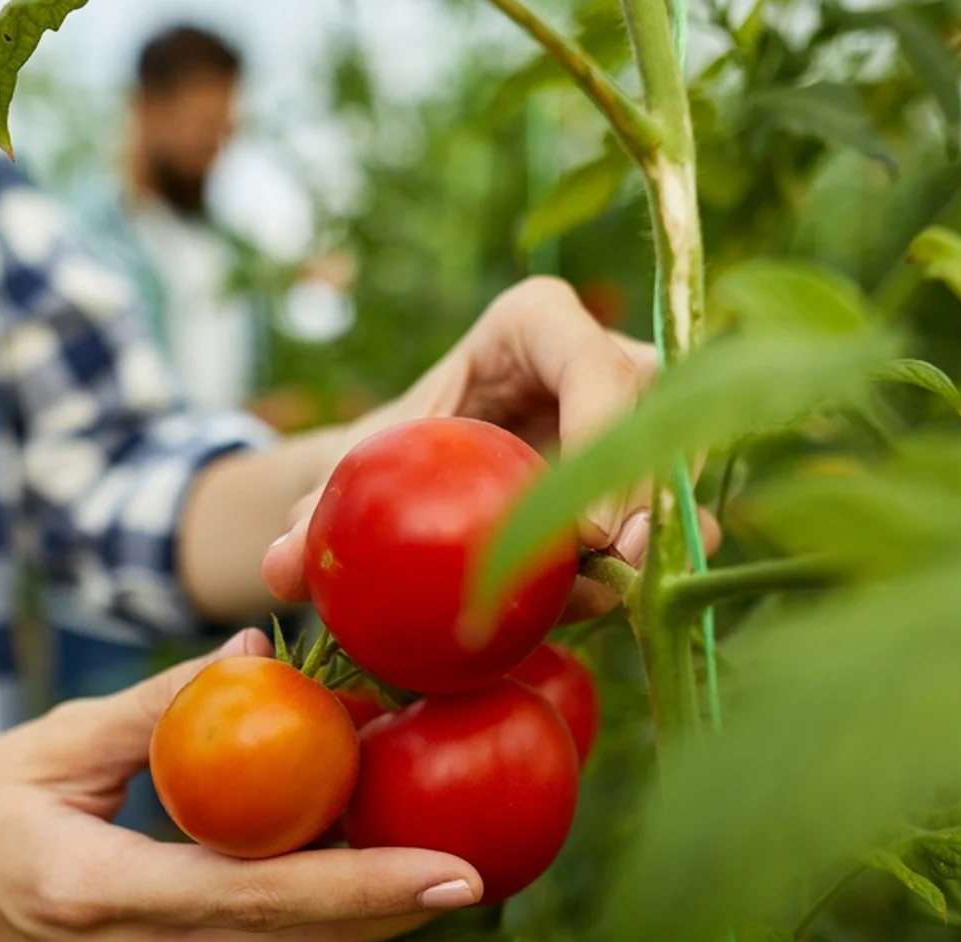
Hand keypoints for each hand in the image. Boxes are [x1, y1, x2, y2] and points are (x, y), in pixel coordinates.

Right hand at [0, 630, 481, 941]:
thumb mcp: (57, 739)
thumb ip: (163, 703)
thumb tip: (263, 653)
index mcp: (94, 889)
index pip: (256, 895)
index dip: (363, 887)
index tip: (451, 873)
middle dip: (392, 913)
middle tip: (485, 867)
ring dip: (365, 920)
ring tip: (448, 870)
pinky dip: (316, 920)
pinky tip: (369, 875)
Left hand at [261, 276, 719, 617]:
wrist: (417, 478)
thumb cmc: (391, 451)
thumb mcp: (355, 469)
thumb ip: (318, 511)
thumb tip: (280, 568)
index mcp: (536, 322)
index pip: (592, 363)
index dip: (601, 433)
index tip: (583, 529)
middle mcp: (607, 355)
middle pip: (654, 415)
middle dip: (645, 494)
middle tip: (616, 568)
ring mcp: (643, 413)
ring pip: (677, 463)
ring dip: (662, 532)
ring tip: (616, 592)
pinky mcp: (654, 473)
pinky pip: (680, 510)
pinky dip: (658, 558)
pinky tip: (619, 601)